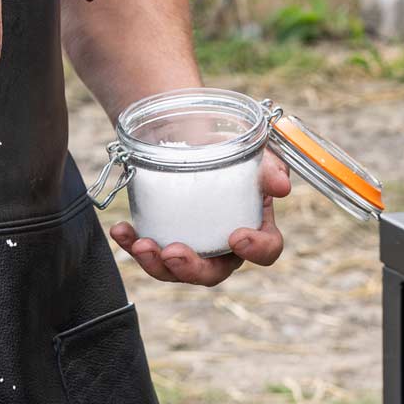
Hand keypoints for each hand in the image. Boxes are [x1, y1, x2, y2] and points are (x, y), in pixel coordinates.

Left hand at [110, 150, 291, 286]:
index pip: (266, 250)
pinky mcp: (161, 238)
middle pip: (214, 272)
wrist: (185, 131)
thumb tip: (281, 186)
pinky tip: (121, 230)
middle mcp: (223, 244)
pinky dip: (131, 243)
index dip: (255, 250)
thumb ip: (268, 166)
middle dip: (192, 268)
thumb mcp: (249, 150)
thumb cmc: (223, 145)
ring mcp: (190, 245)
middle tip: (173, 252)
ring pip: (175, 270)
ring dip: (156, 264)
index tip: (237, 237)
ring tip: (141, 244)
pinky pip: (147, 251)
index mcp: (254, 226)